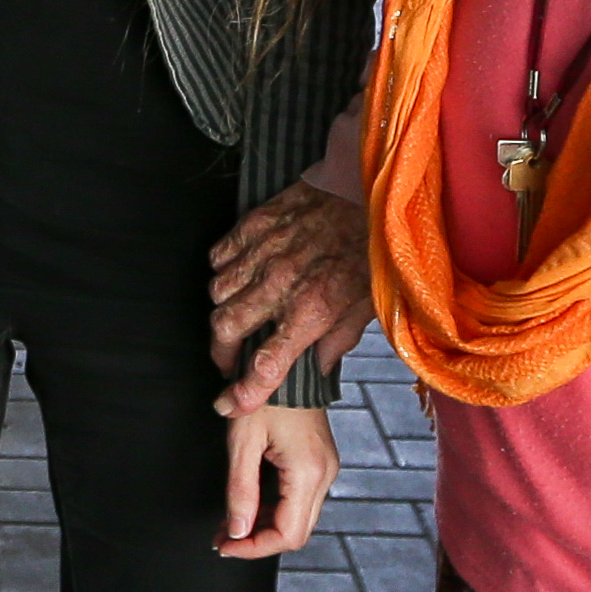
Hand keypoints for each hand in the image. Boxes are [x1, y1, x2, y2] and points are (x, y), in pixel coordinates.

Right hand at [206, 180, 375, 416]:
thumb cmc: (373, 248)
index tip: (232, 403)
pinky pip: (219, 256)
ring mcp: (262, 253)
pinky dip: (223, 271)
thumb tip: (320, 367)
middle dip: (221, 352)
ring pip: (217, 293)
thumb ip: (339, 340)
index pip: (267, 363)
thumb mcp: (368, 305)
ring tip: (237, 315)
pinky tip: (239, 275)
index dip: (245, 390)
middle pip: (226, 329)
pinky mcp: (254, 225)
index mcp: (312, 311)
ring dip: (223, 310)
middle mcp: (280, 285)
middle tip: (228, 359)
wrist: (369, 188)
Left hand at [218, 404, 334, 557]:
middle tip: (223, 538)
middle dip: (257, 541)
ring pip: (298, 518)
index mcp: (308, 473)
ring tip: (229, 524)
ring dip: (264, 526)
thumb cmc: (266, 394)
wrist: (290, 364)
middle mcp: (325, 475)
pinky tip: (249, 505)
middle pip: (296, 532)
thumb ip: (240, 490)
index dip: (254, 548)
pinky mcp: (320, 462)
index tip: (226, 545)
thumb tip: (237, 531)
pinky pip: (300, 499)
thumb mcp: (243, 442)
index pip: (287, 535)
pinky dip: (274, 509)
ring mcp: (326, 469)